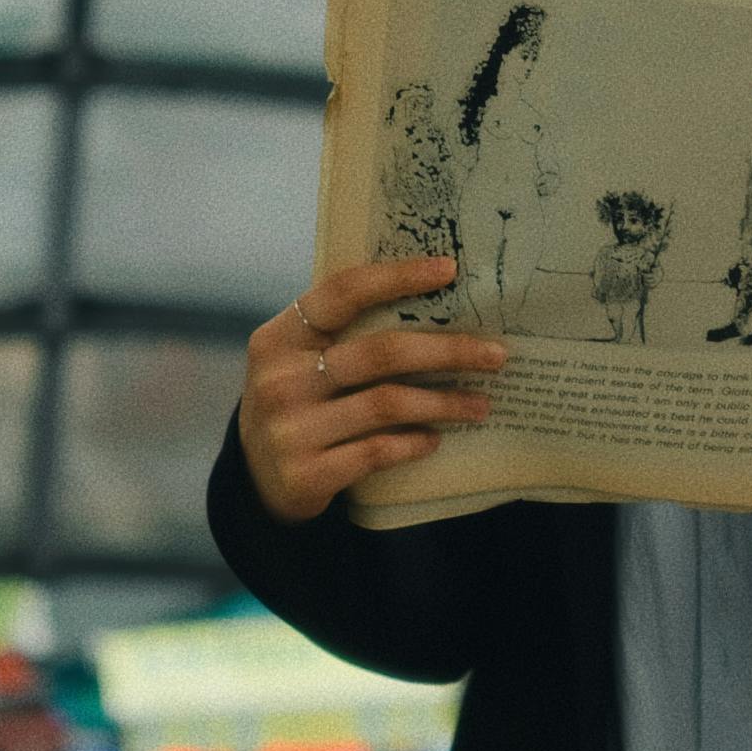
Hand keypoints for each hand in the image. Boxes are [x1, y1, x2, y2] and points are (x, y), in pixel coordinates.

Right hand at [238, 256, 510, 522]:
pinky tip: (435, 438)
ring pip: (386, 404)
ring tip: (480, 404)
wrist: (256, 480)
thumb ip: (345, 333)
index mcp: (280, 337)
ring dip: (443, 403)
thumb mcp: (301, 360)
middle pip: (380, 352)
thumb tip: (435, 298)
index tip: (449, 270)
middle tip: (495, 354)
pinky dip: (413, 443)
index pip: (343, 292)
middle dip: (447, 351)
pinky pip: (377, 452)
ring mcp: (290, 429)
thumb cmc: (298, 402)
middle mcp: (280, 380)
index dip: (397, 277)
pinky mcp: (305, 475)